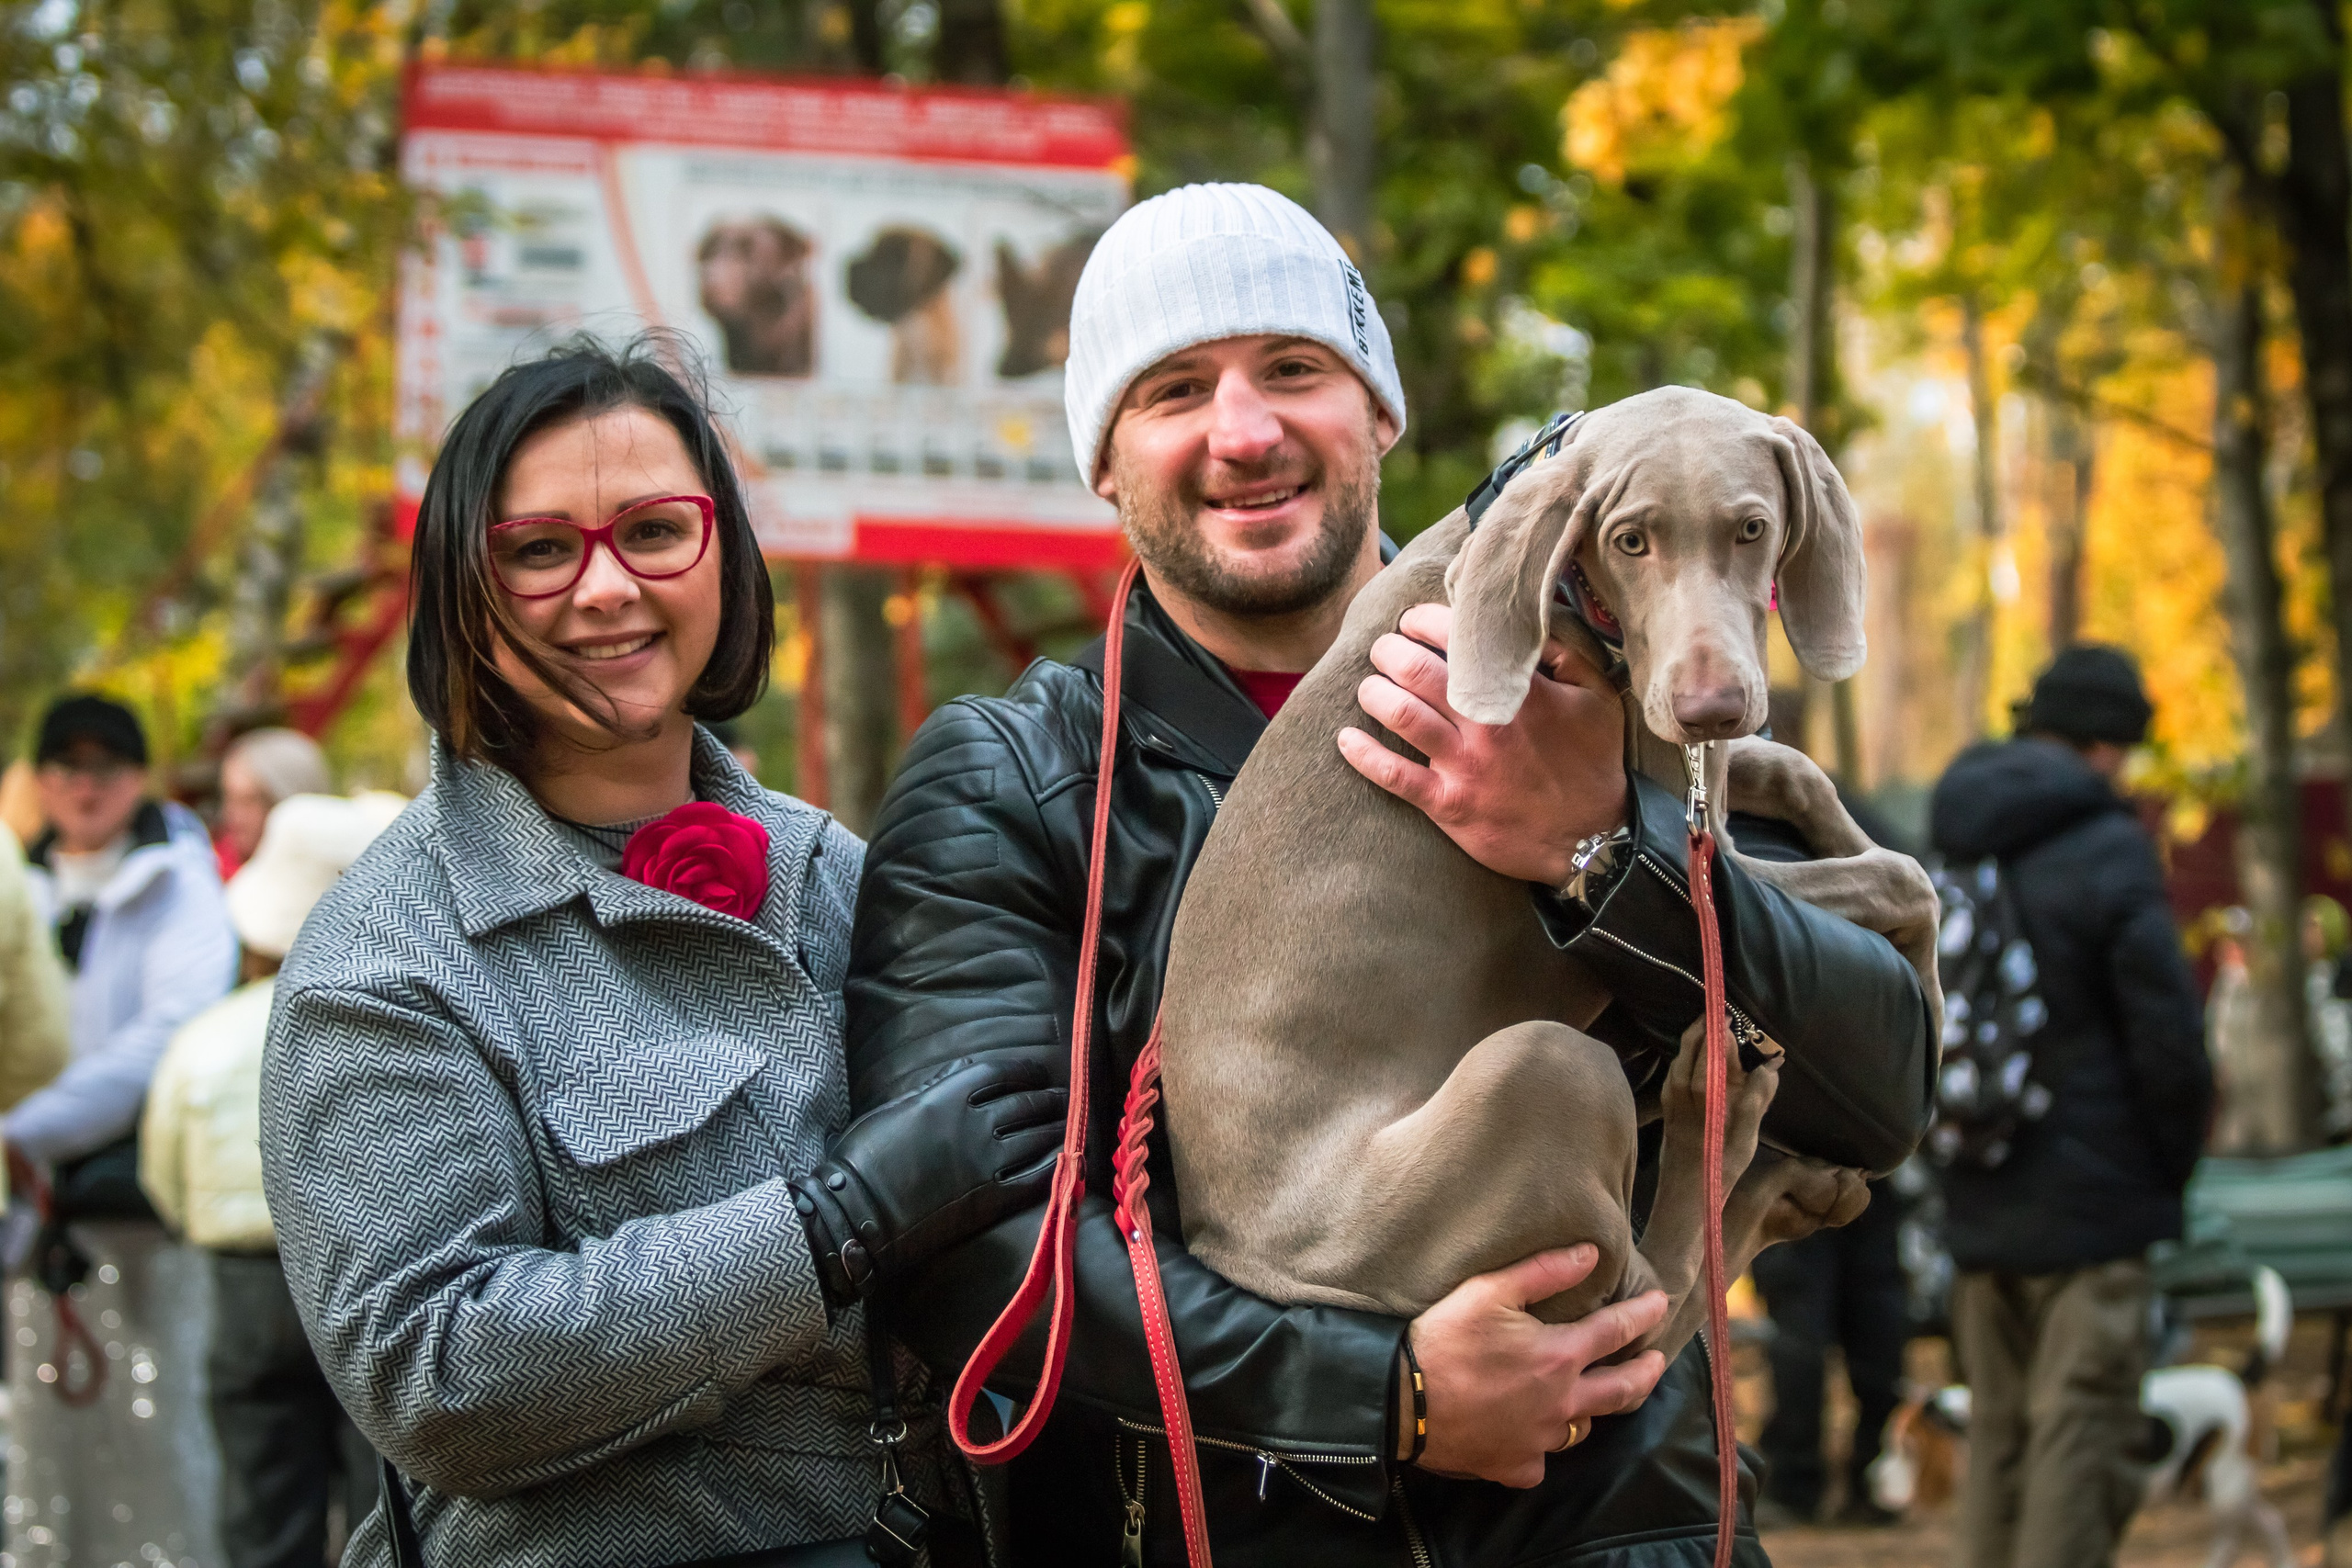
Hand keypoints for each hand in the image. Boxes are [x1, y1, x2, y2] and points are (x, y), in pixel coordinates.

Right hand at [792, 1053, 1064, 1304]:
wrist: (858, 1216)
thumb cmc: (863, 1158)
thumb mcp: (895, 1109)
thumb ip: (933, 1089)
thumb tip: (965, 1074)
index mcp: (947, 1097)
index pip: (1000, 1072)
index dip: (1025, 1069)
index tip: (1037, 1071)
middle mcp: (974, 1124)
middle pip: (1026, 1102)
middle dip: (1049, 1097)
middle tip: (1063, 1097)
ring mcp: (986, 1163)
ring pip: (1038, 1136)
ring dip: (1058, 1126)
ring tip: (1070, 1123)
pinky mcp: (991, 1199)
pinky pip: (1036, 1177)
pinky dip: (1056, 1164)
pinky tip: (1066, 1159)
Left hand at [1338, 602, 1626, 885]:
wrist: (1594, 841)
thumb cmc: (1594, 765)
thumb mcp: (1598, 698)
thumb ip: (1565, 654)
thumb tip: (1528, 622)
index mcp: (1520, 692)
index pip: (1456, 638)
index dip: (1423, 621)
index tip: (1413, 622)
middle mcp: (1485, 724)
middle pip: (1416, 671)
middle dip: (1390, 652)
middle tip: (1384, 651)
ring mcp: (1464, 766)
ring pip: (1400, 714)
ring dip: (1374, 692)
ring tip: (1370, 686)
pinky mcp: (1449, 804)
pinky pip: (1394, 775)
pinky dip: (1363, 754)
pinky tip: (1346, 739)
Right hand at [1410, 1244, 1667, 1486]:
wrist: (1401, 1400)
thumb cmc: (1444, 1339)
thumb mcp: (1489, 1290)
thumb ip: (1544, 1271)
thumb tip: (1591, 1255)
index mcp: (1560, 1356)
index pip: (1616, 1331)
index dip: (1643, 1314)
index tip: (1660, 1303)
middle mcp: (1562, 1403)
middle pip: (1622, 1391)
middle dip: (1646, 1372)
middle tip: (1657, 1360)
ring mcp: (1541, 1440)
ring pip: (1583, 1427)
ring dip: (1592, 1408)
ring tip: (1593, 1396)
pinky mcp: (1516, 1466)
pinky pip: (1542, 1458)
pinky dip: (1542, 1445)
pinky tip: (1534, 1435)